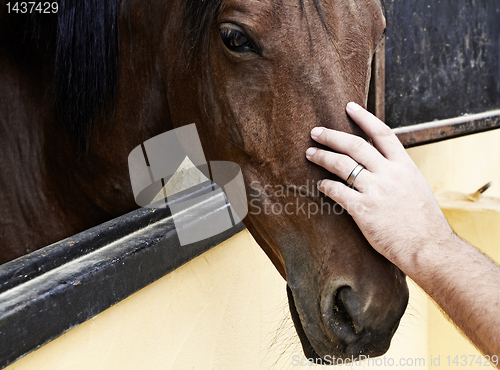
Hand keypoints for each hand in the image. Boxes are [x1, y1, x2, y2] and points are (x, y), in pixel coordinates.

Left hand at [305, 102, 453, 268]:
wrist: (429, 247)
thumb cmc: (423, 222)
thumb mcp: (416, 188)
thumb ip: (398, 174)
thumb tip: (380, 166)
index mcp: (405, 166)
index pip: (382, 133)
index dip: (364, 118)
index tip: (349, 107)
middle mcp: (389, 173)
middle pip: (355, 145)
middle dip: (332, 136)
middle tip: (315, 132)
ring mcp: (376, 190)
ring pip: (342, 165)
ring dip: (323, 157)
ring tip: (310, 153)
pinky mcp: (363, 209)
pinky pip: (338, 191)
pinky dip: (326, 185)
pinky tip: (320, 185)